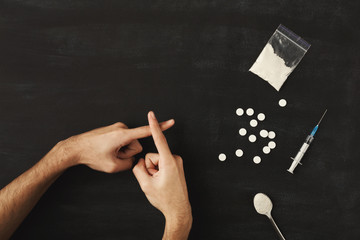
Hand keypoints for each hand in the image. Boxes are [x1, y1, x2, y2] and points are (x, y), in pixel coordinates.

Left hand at [60, 120, 173, 172]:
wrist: (75, 148)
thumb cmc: (92, 156)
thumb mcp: (113, 167)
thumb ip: (129, 164)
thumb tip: (133, 159)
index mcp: (123, 135)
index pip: (146, 132)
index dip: (160, 127)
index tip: (172, 121)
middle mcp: (121, 128)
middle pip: (135, 144)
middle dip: (127, 152)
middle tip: (113, 156)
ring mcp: (117, 127)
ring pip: (128, 143)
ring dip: (121, 151)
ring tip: (107, 152)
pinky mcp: (113, 129)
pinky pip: (122, 140)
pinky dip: (117, 147)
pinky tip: (106, 149)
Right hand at [133, 111, 191, 238]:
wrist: (178, 210)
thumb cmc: (164, 199)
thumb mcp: (145, 185)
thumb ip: (138, 169)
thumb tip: (138, 161)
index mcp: (169, 161)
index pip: (158, 140)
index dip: (153, 126)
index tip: (151, 115)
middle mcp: (175, 159)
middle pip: (152, 156)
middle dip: (150, 168)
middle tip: (155, 181)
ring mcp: (177, 162)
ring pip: (156, 160)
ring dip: (154, 171)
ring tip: (160, 183)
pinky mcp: (176, 165)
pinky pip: (161, 164)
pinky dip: (159, 172)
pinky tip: (163, 182)